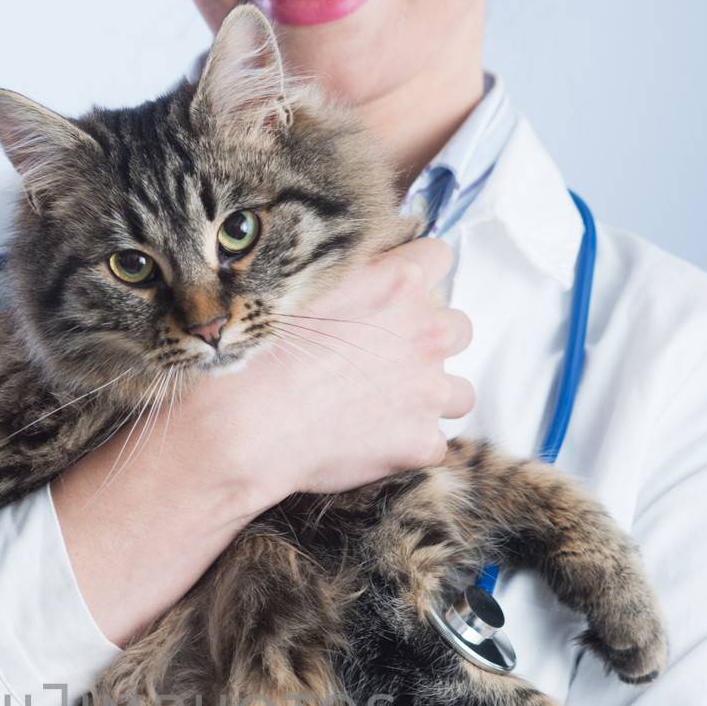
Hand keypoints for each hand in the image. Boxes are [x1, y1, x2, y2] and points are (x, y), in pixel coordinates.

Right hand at [203, 235, 473, 505]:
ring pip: (459, 394)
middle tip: (386, 362)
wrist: (247, 428)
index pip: (438, 257)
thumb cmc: (261, 358)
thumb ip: (348, 279)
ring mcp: (429, 392)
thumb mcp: (300, 292)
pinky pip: (434, 446)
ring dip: (431, 400)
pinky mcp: (420, 443)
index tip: (396, 295)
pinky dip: (409, 448)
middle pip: (457, 329)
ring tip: (387, 411)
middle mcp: (426, 333)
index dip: (416, 276)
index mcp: (399, 285)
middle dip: (429, 344)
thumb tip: (358, 274)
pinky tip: (373, 447)